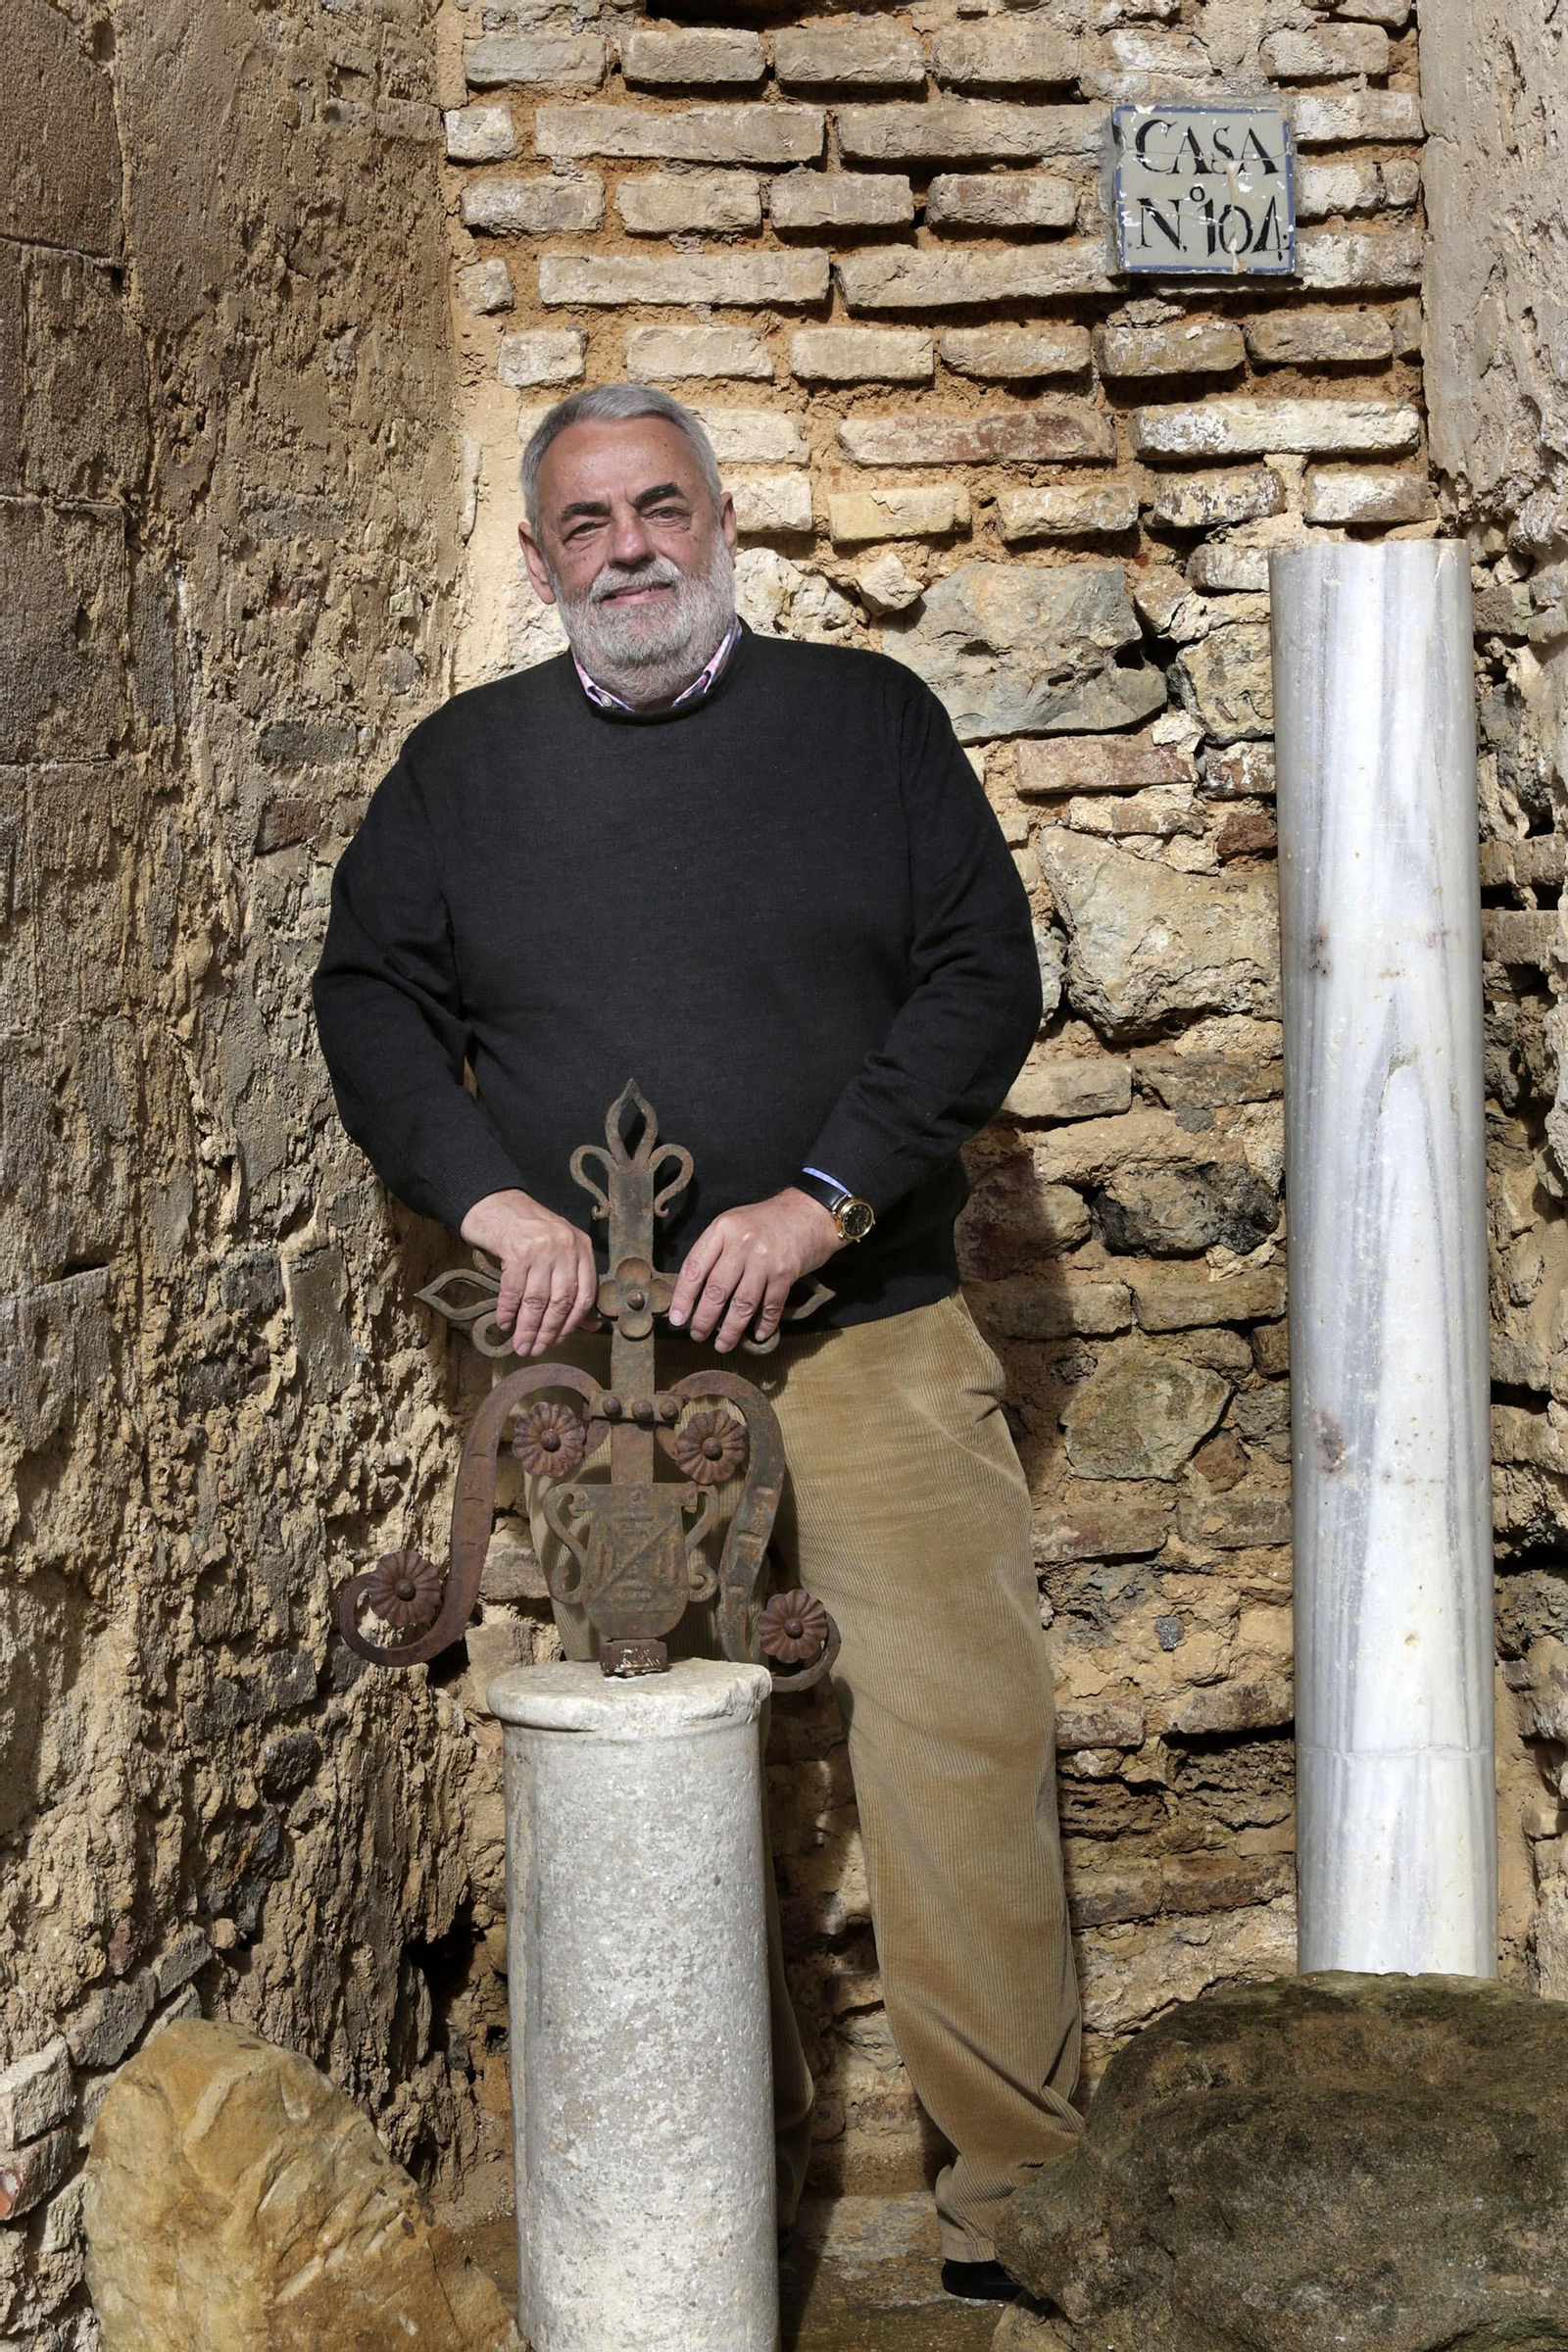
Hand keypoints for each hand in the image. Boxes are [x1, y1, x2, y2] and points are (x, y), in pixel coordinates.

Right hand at [459, 1188, 597, 1356]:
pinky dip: (508, 1311)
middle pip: (562, 1300)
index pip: (585, 1295)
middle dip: (549, 1331)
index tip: (559, 1340)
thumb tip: (590, 1326)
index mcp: (582, 1247)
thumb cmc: (528, 1232)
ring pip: (537, 1299)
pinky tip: (505, 1323)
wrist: (495, 1202)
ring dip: (527, 1327)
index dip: (573, 1323)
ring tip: (521, 1345)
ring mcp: (542, 1248)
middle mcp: (566, 1247)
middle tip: (535, 1349)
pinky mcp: (516, 1250)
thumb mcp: (558, 1252)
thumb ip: (573, 1285)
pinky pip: (513, 1290)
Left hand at [668, 1187, 839, 1352]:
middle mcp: (742, 1243)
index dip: (683, 1297)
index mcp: (722, 1229)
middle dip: (704, 1319)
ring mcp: (765, 1259)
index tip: (677, 1318)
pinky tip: (757, 1334)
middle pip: (716, 1290)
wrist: (810, 1211)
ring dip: (731, 1329)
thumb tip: (695, 1291)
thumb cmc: (766, 1220)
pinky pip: (770, 1305)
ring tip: (722, 1344)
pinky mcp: (786, 1272)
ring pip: (742, 1303)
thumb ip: (715, 1250)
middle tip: (697, 1335)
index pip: (694, 1268)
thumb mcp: (734, 1223)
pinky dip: (764, 1324)